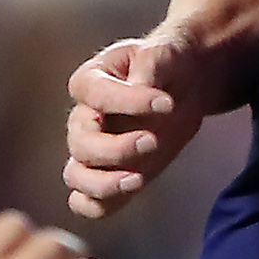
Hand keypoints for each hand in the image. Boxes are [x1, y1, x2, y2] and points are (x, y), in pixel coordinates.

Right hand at [63, 25, 245, 219]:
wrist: (182, 85)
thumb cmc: (167, 63)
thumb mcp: (161, 53)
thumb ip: (148, 68)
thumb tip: (140, 88)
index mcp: (89, 82)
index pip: (97, 96)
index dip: (129, 101)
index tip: (167, 102)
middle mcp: (83, 119)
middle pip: (81, 144)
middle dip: (116, 148)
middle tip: (152, 140)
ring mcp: (93, 151)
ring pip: (77, 177)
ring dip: (104, 184)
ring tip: (138, 180)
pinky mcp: (110, 175)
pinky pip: (87, 202)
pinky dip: (99, 205)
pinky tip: (127, 194)